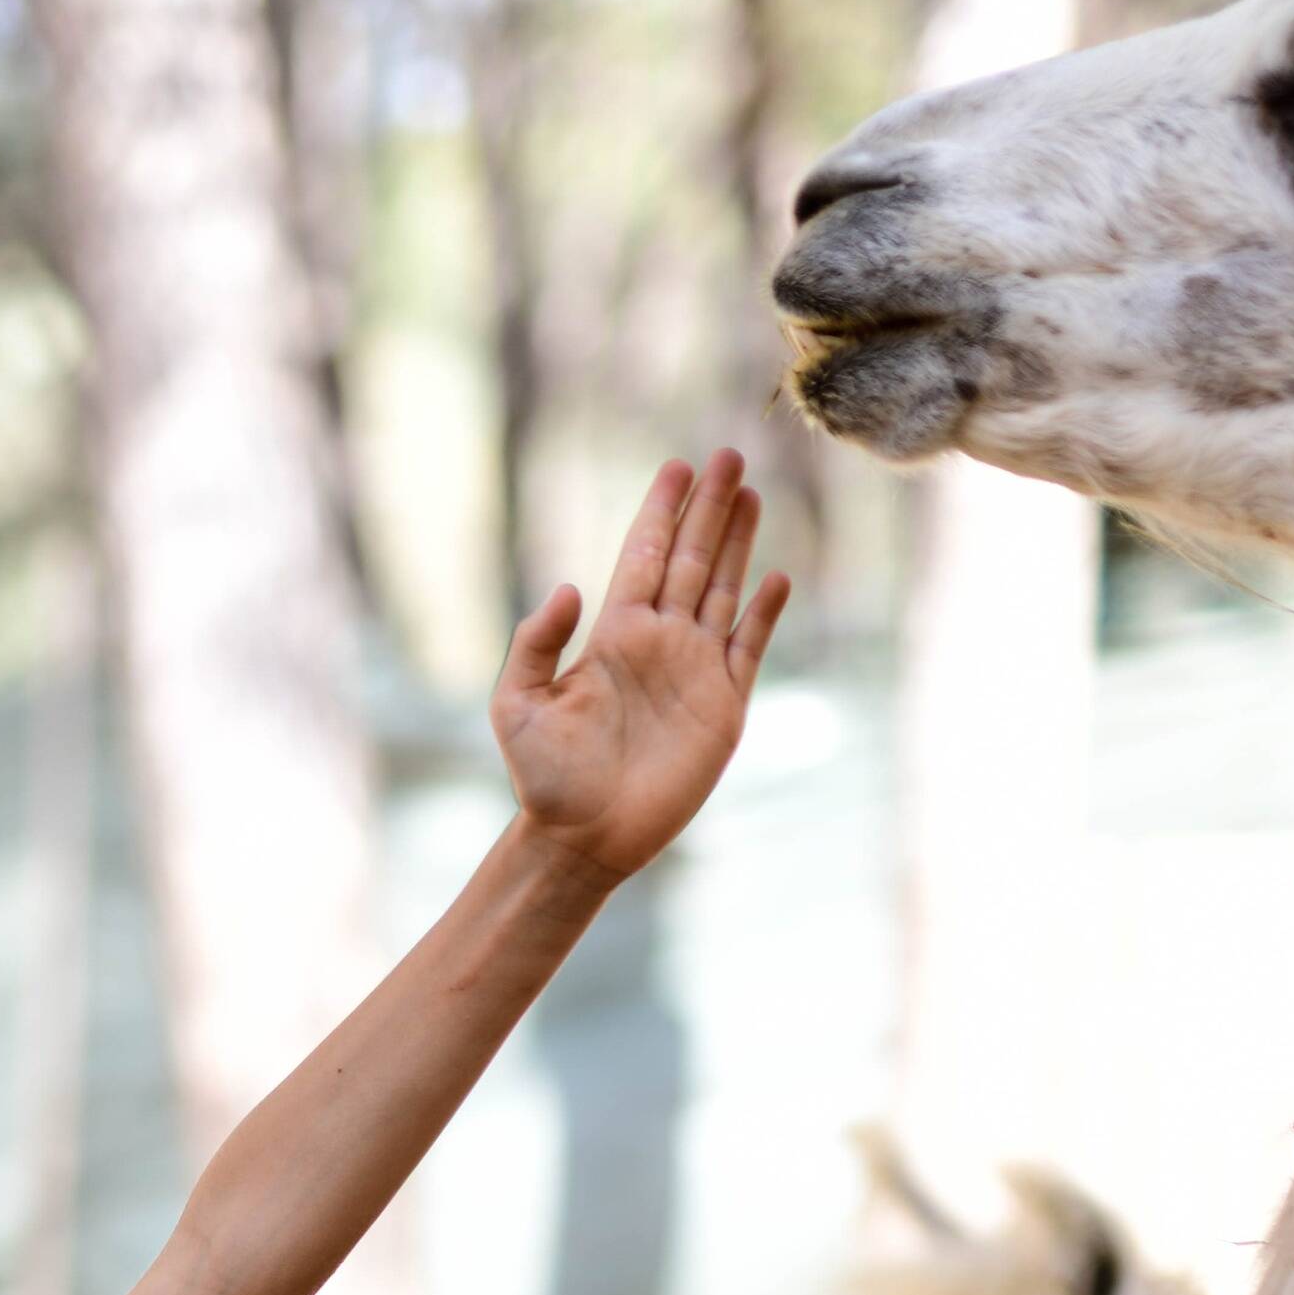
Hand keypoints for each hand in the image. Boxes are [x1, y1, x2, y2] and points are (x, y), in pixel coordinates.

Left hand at [493, 448, 789, 890]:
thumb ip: (535, 643)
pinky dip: (764, 614)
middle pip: (691, 558)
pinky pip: (749, 649)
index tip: (678, 466)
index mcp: (612, 635)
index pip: (643, 555)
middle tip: (729, 456)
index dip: (662, 511)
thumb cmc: (543, 777)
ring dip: (739, 544)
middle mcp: (658, 642)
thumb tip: (570, 586)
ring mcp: (695, 671)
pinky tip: (777, 578)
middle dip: (710, 508)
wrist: (583, 838)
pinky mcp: (724, 707)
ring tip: (753, 495)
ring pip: (723, 590)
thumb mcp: (516, 705)